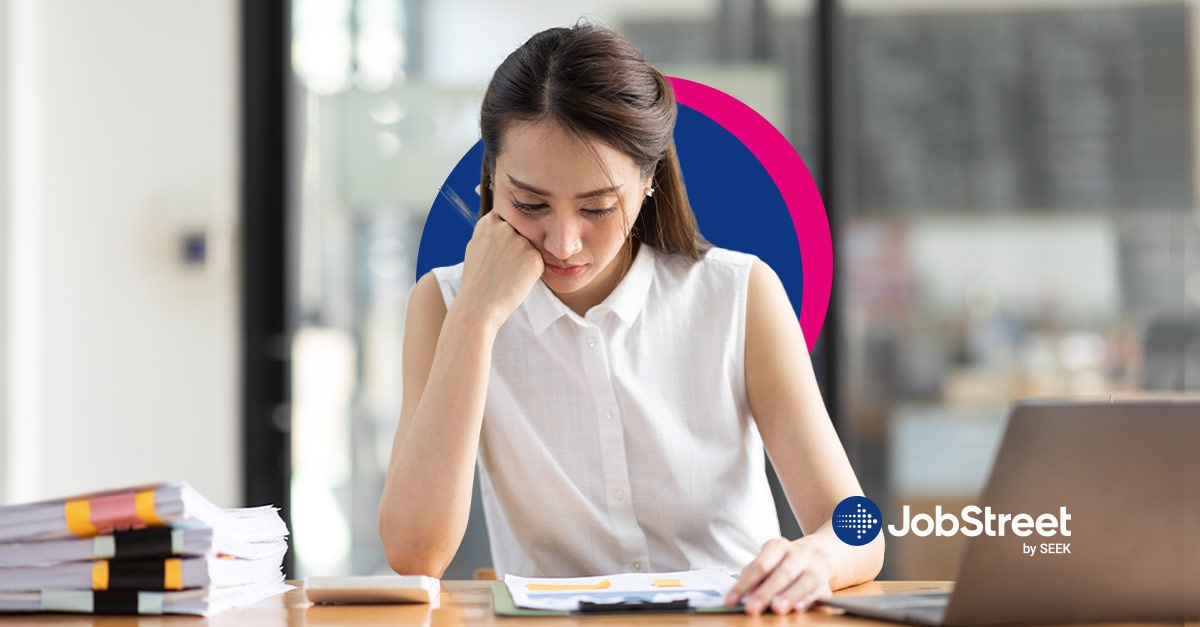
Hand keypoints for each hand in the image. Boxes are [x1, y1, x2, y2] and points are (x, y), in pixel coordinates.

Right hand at [456, 211, 544, 328]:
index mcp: (489, 221)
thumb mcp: (476, 247)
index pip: (508, 222)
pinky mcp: (534, 256)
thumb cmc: (476, 280)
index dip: (504, 240)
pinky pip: (538, 263)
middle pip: (521, 235)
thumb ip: (492, 233)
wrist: (478, 305)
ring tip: (507, 276)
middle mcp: (505, 226)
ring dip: (524, 261)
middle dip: (516, 249)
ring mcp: (520, 241)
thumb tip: (502, 224)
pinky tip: (516, 281)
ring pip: (530, 249)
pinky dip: (531, 273)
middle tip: (502, 268)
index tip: (497, 255)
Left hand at [725, 537, 834, 614]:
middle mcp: (798, 554)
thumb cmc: (786, 561)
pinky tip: (798, 608)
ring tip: (776, 609)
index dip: (744, 584)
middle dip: (766, 592)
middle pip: (782, 573)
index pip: (759, 566)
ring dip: (789, 596)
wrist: (820, 553)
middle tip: (752, 608)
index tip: (730, 600)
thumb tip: (742, 595)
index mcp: (778, 546)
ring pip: (803, 581)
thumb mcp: (769, 561)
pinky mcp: (826, 582)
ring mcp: (815, 567)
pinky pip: (819, 591)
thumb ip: (755, 576)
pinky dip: (809, 600)